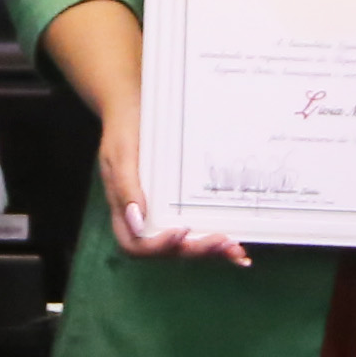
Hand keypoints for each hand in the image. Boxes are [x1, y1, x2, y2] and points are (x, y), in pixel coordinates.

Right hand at [84, 110, 248, 266]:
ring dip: (210, 250)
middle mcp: (144, 218)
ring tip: (235, 249)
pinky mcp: (178, 204)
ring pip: (184, 244)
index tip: (182, 231)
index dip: (159, 246)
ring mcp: (162, 213)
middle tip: (224, 242)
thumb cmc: (125, 128)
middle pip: (167, 249)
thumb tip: (137, 221)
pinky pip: (195, 228)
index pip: (136, 244)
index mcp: (124, 210)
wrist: (136, 106)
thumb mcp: (120, 153)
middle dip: (196, 250)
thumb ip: (125, 187)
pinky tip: (235, 246)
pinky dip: (213, 240)